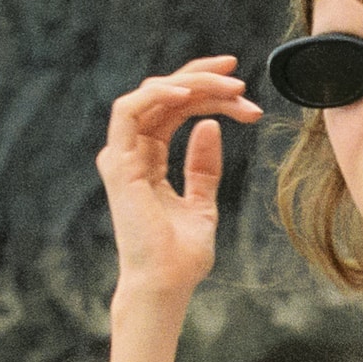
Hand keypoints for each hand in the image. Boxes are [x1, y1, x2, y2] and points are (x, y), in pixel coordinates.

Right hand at [97, 56, 261, 307]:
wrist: (167, 283)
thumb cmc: (181, 255)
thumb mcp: (203, 203)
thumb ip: (203, 166)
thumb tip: (210, 125)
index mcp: (148, 159)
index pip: (175, 109)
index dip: (207, 91)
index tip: (244, 88)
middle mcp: (131, 153)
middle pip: (164, 96)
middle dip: (205, 81)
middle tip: (241, 78)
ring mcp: (121, 156)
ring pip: (150, 95)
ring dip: (192, 84)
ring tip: (231, 87)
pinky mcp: (118, 162)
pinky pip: (129, 110)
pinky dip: (158, 93)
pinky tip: (191, 93)